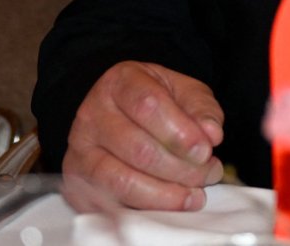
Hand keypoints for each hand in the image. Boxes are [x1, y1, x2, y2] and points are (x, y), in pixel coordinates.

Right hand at [63, 62, 225, 212]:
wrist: (117, 112)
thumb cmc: (154, 101)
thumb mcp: (183, 91)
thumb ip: (201, 108)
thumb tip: (211, 133)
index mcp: (120, 82)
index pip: (148, 105)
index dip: (180, 133)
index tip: (205, 151)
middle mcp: (92, 113)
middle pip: (138, 148)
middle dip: (181, 168)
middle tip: (207, 173)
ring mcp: (80, 149)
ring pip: (123, 180)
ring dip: (166, 193)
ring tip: (194, 193)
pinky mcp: (77, 181)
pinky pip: (112, 204)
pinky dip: (146, 208)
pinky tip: (171, 203)